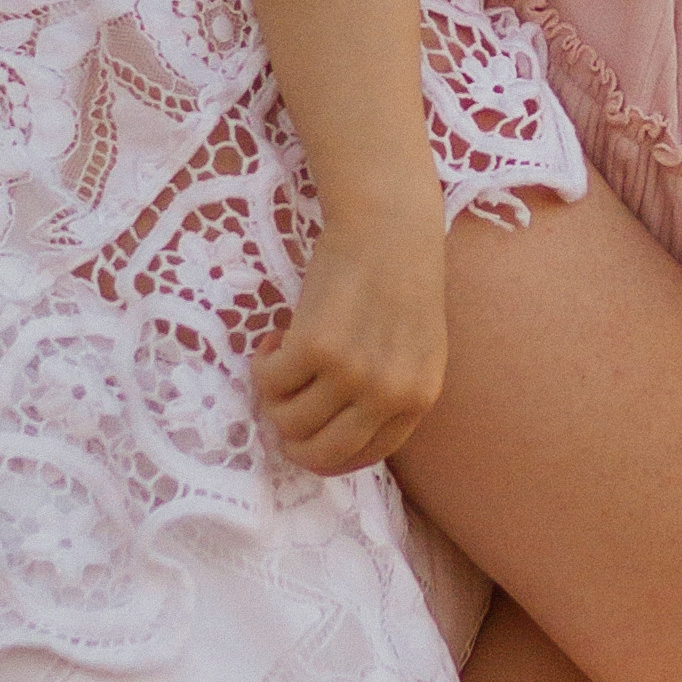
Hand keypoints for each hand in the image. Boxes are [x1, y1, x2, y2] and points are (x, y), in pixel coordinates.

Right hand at [256, 211, 448, 473]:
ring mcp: (353, 373)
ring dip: (273, 397)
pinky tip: (275, 338)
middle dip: (291, 439)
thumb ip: (387, 395)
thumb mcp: (413, 350)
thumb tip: (330, 436)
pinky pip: (269, 382)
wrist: (388, 224)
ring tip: (282, 359)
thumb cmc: (397, 281)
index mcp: (418, 399)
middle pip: (320, 453)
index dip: (325, 450)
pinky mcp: (315, 347)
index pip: (362, 457)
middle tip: (281, 406)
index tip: (308, 429)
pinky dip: (262, 367)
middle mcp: (389, 394)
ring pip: (287, 421)